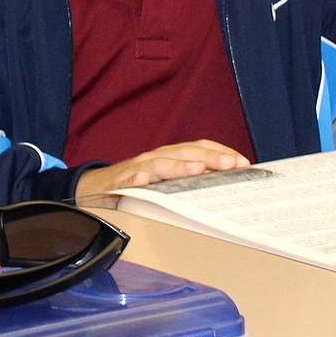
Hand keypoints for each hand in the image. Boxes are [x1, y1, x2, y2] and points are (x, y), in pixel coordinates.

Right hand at [73, 140, 249, 199]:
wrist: (93, 188)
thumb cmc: (134, 184)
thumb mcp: (164, 181)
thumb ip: (188, 180)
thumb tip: (222, 183)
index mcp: (168, 157)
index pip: (197, 148)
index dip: (220, 152)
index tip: (243, 162)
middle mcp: (153, 159)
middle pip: (183, 153)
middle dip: (208, 158)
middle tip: (230, 165)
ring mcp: (134, 170)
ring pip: (158, 165)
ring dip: (178, 166)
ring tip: (196, 170)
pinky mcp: (116, 184)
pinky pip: (126, 181)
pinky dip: (135, 180)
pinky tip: (142, 181)